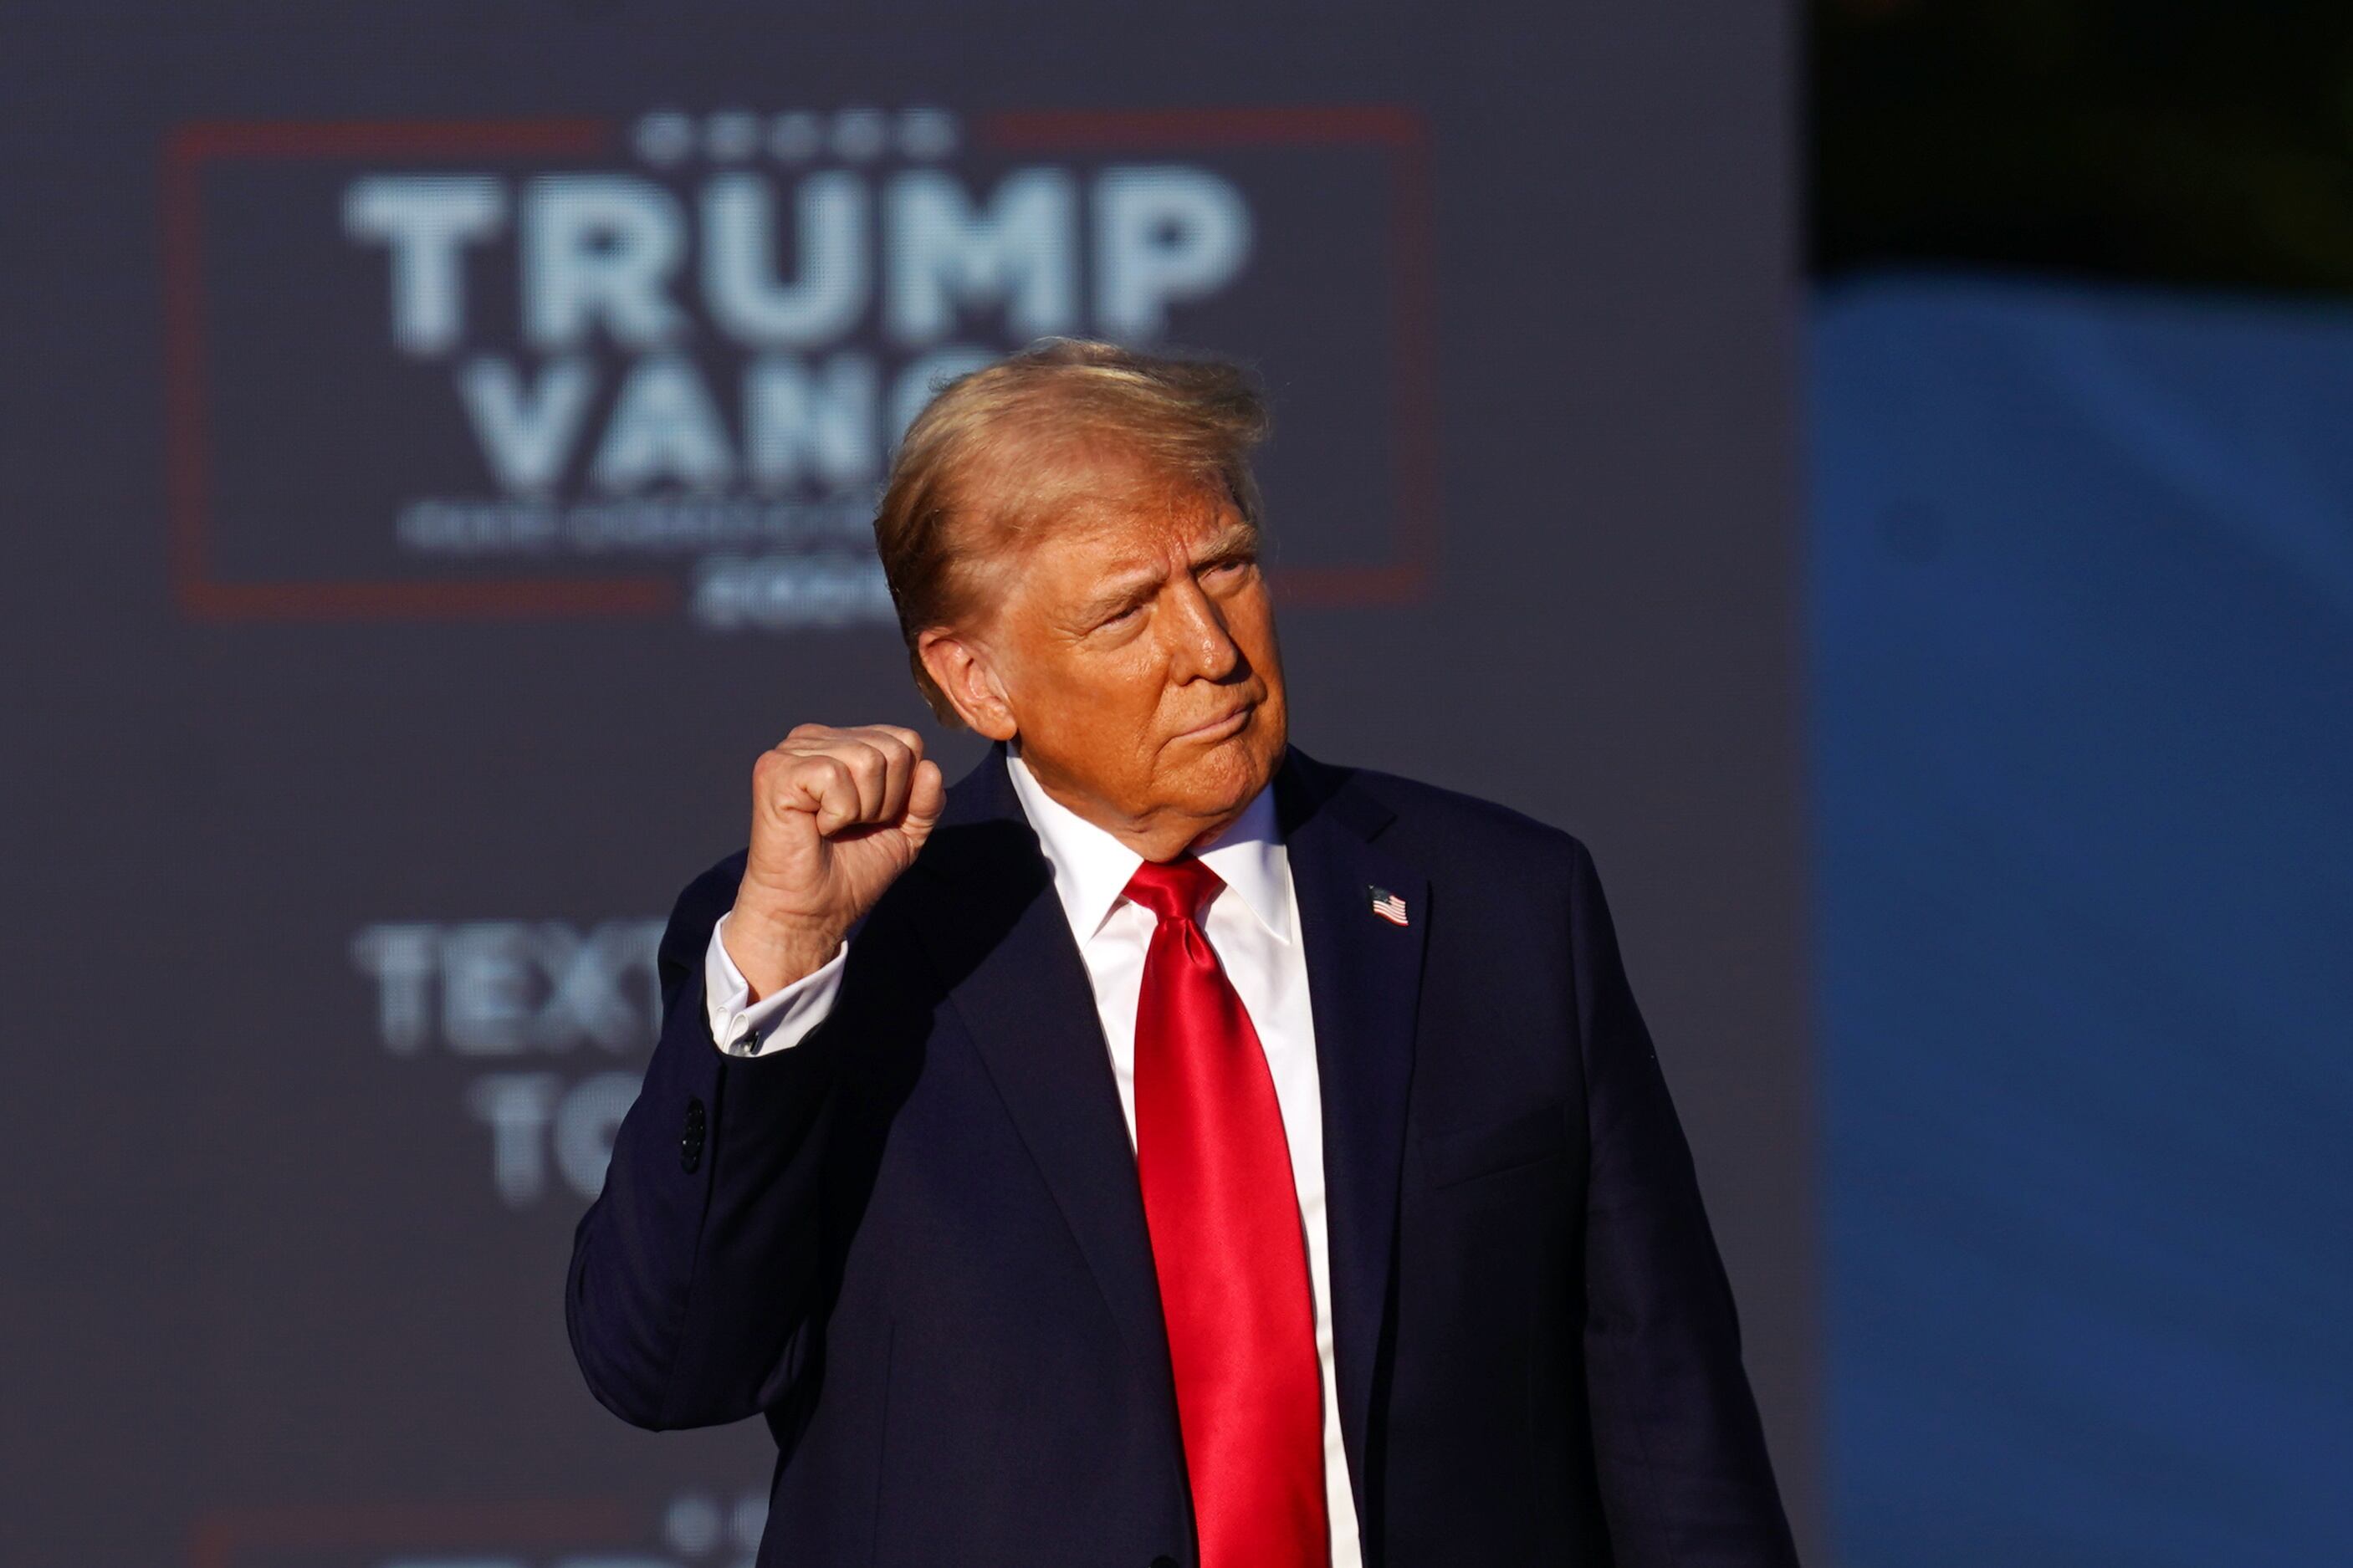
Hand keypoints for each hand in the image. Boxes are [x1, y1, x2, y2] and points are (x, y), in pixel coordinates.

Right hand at [724, 723, 945, 999]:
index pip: (907, 741)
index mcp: (844, 743)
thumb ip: (926, 800)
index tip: (872, 820)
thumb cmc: (850, 873)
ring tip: (833, 827)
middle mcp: (816, 739)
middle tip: (851, 827)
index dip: (905, 790)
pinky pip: (834, 775)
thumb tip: (930, 767)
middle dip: (886, 802)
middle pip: (893, 749)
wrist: (812, 912)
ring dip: (861, 809)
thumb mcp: (905, 833)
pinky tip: (816, 826)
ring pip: (867, 760)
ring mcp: (792, 751)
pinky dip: (837, 813)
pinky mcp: (776, 770)